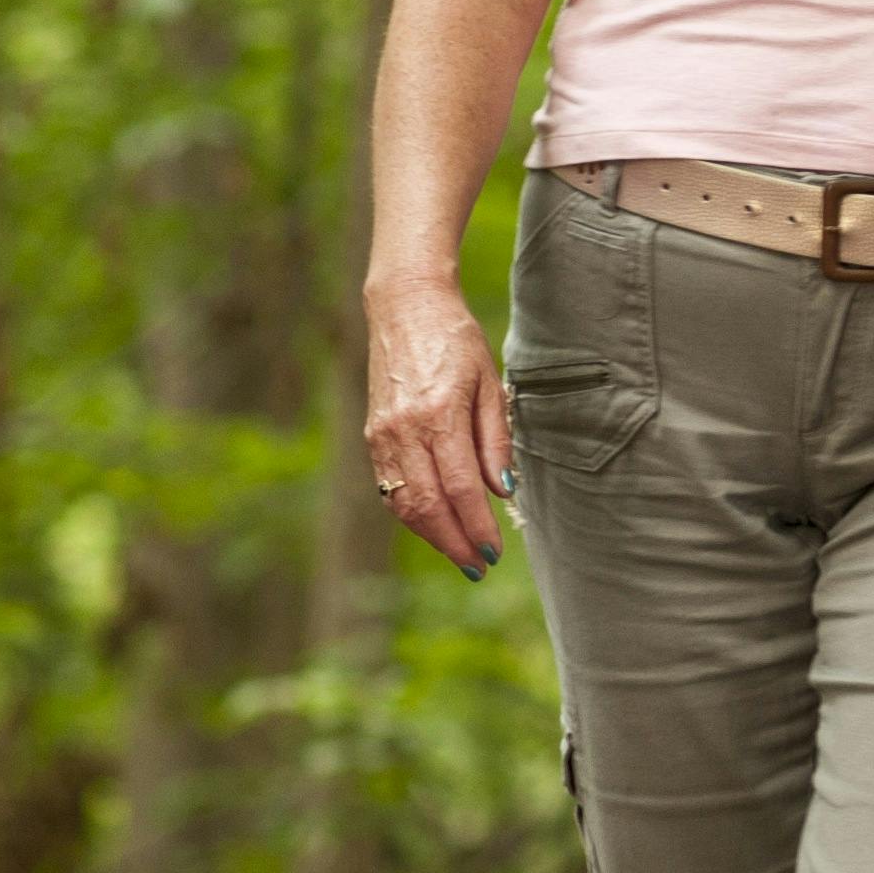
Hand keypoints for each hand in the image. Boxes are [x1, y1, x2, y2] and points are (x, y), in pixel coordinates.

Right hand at [362, 274, 514, 579]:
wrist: (405, 307)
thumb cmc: (456, 341)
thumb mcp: (489, 384)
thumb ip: (495, 440)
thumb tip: (502, 491)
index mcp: (438, 415)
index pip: (459, 489)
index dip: (477, 526)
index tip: (495, 551)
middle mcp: (403, 430)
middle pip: (427, 505)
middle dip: (454, 542)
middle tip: (479, 565)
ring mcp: (382, 434)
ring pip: (404, 502)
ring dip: (431, 535)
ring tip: (460, 551)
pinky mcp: (372, 435)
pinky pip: (390, 487)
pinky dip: (412, 513)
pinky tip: (434, 524)